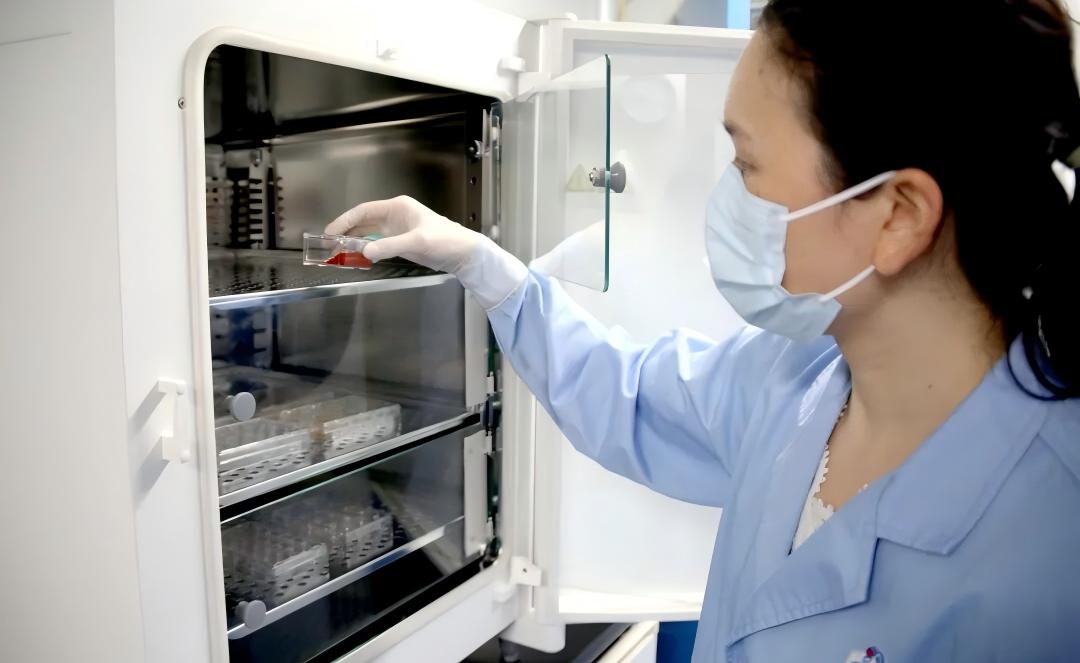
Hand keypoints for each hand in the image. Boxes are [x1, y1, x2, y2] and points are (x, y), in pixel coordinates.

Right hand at [325, 195, 480, 273]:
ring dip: (354, 241)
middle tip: (329, 244)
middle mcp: (395, 216)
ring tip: (338, 251)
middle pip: (363, 221)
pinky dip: (366, 249)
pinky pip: (377, 244)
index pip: (364, 211)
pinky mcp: (401, 242)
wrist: (464, 253)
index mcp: (398, 207)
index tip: (331, 231)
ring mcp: (397, 230)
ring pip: (369, 233)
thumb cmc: (445, 240)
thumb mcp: (417, 242)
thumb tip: (364, 251)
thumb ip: (390, 246)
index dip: (345, 220)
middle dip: (346, 231)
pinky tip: (357, 256)